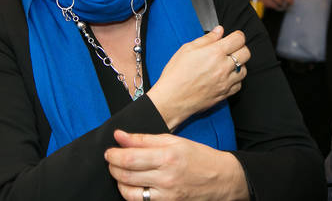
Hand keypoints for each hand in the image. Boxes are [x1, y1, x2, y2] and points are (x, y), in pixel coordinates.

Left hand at [105, 130, 248, 200]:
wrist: (221, 179)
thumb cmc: (199, 157)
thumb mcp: (174, 141)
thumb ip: (144, 139)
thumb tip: (120, 135)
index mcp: (168, 157)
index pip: (130, 158)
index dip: (114, 155)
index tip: (109, 151)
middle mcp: (166, 178)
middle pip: (126, 175)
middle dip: (113, 167)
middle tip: (112, 160)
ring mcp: (166, 196)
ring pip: (129, 192)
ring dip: (119, 181)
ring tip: (121, 172)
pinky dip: (131, 193)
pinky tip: (133, 184)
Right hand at [147, 26, 250, 130]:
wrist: (172, 99)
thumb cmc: (176, 74)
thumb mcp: (187, 49)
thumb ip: (207, 39)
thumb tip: (219, 31)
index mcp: (215, 53)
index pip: (239, 39)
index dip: (237, 36)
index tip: (233, 37)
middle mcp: (224, 67)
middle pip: (246, 53)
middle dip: (240, 48)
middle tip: (231, 49)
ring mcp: (225, 82)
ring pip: (244, 70)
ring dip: (239, 65)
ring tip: (227, 64)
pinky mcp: (224, 94)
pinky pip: (239, 85)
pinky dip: (236, 80)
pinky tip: (226, 77)